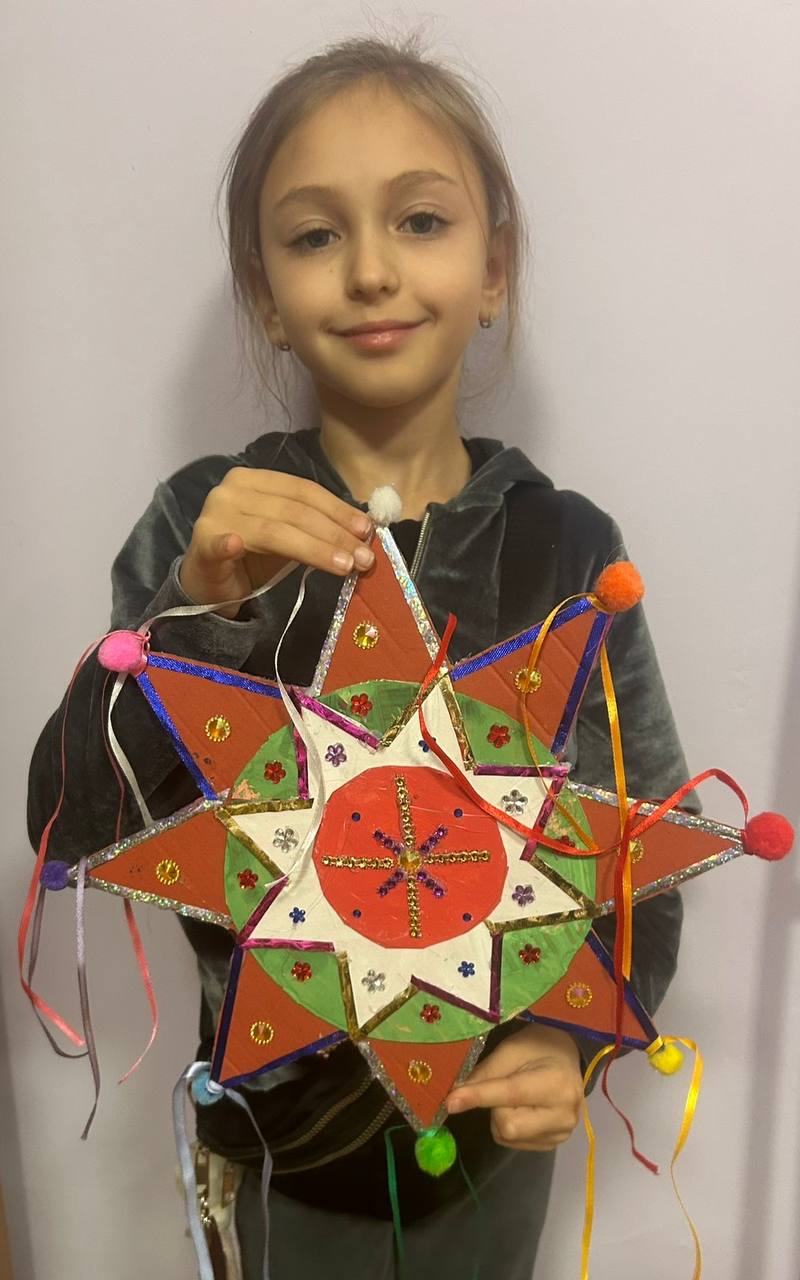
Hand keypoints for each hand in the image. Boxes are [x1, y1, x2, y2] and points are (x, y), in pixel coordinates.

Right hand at [180, 469, 374, 617]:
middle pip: (294, 510)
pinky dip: (228, 544)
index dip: (338, 510)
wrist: (209, 585)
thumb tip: (361, 532)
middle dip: (334, 535)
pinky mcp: (202, 544)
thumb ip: (316, 528)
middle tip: (365, 558)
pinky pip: (219, 544)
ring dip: (315, 550)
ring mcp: (214, 515)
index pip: (303, 491)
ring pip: (274, 531)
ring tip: (346, 567)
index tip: (368, 530)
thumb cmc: (252, 558)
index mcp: (254, 480)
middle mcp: (232, 490)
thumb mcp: (288, 537)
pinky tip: (236, 547)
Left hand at [444, 1023, 584, 1151]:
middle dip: (494, 1107)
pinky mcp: (553, 1145)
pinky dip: (509, 1125)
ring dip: (500, 1116)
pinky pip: (514, 1142)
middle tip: (504, 1084)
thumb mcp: (511, 1050)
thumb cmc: (538, 1047)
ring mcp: (560, 1134)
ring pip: (507, 1136)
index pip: (510, 1094)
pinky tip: (523, 1108)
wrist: (566, 1059)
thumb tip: (454, 1095)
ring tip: (517, 1095)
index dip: (478, 1097)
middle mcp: (564, 1116)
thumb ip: (485, 1073)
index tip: (450, 1102)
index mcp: (557, 1084)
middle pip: (508, 1125)